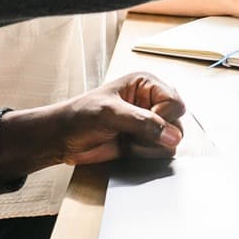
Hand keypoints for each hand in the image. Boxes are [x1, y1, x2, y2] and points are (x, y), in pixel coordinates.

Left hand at [0, 72, 186, 178]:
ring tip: (127, 140)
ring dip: (149, 146)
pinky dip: (146, 154)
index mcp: (146, 84)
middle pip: (177, 122)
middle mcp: (151, 101)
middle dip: (155, 134)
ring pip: (171, 140)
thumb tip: (172, 135)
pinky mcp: (143, 141)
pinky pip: (160, 152)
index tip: (142, 124)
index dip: (163, 118)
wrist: (61, 139)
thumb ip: (142, 122)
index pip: (175, 103)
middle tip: (132, 133)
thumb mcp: (110, 114)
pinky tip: (128, 148)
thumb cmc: (79, 117)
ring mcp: (148, 123)